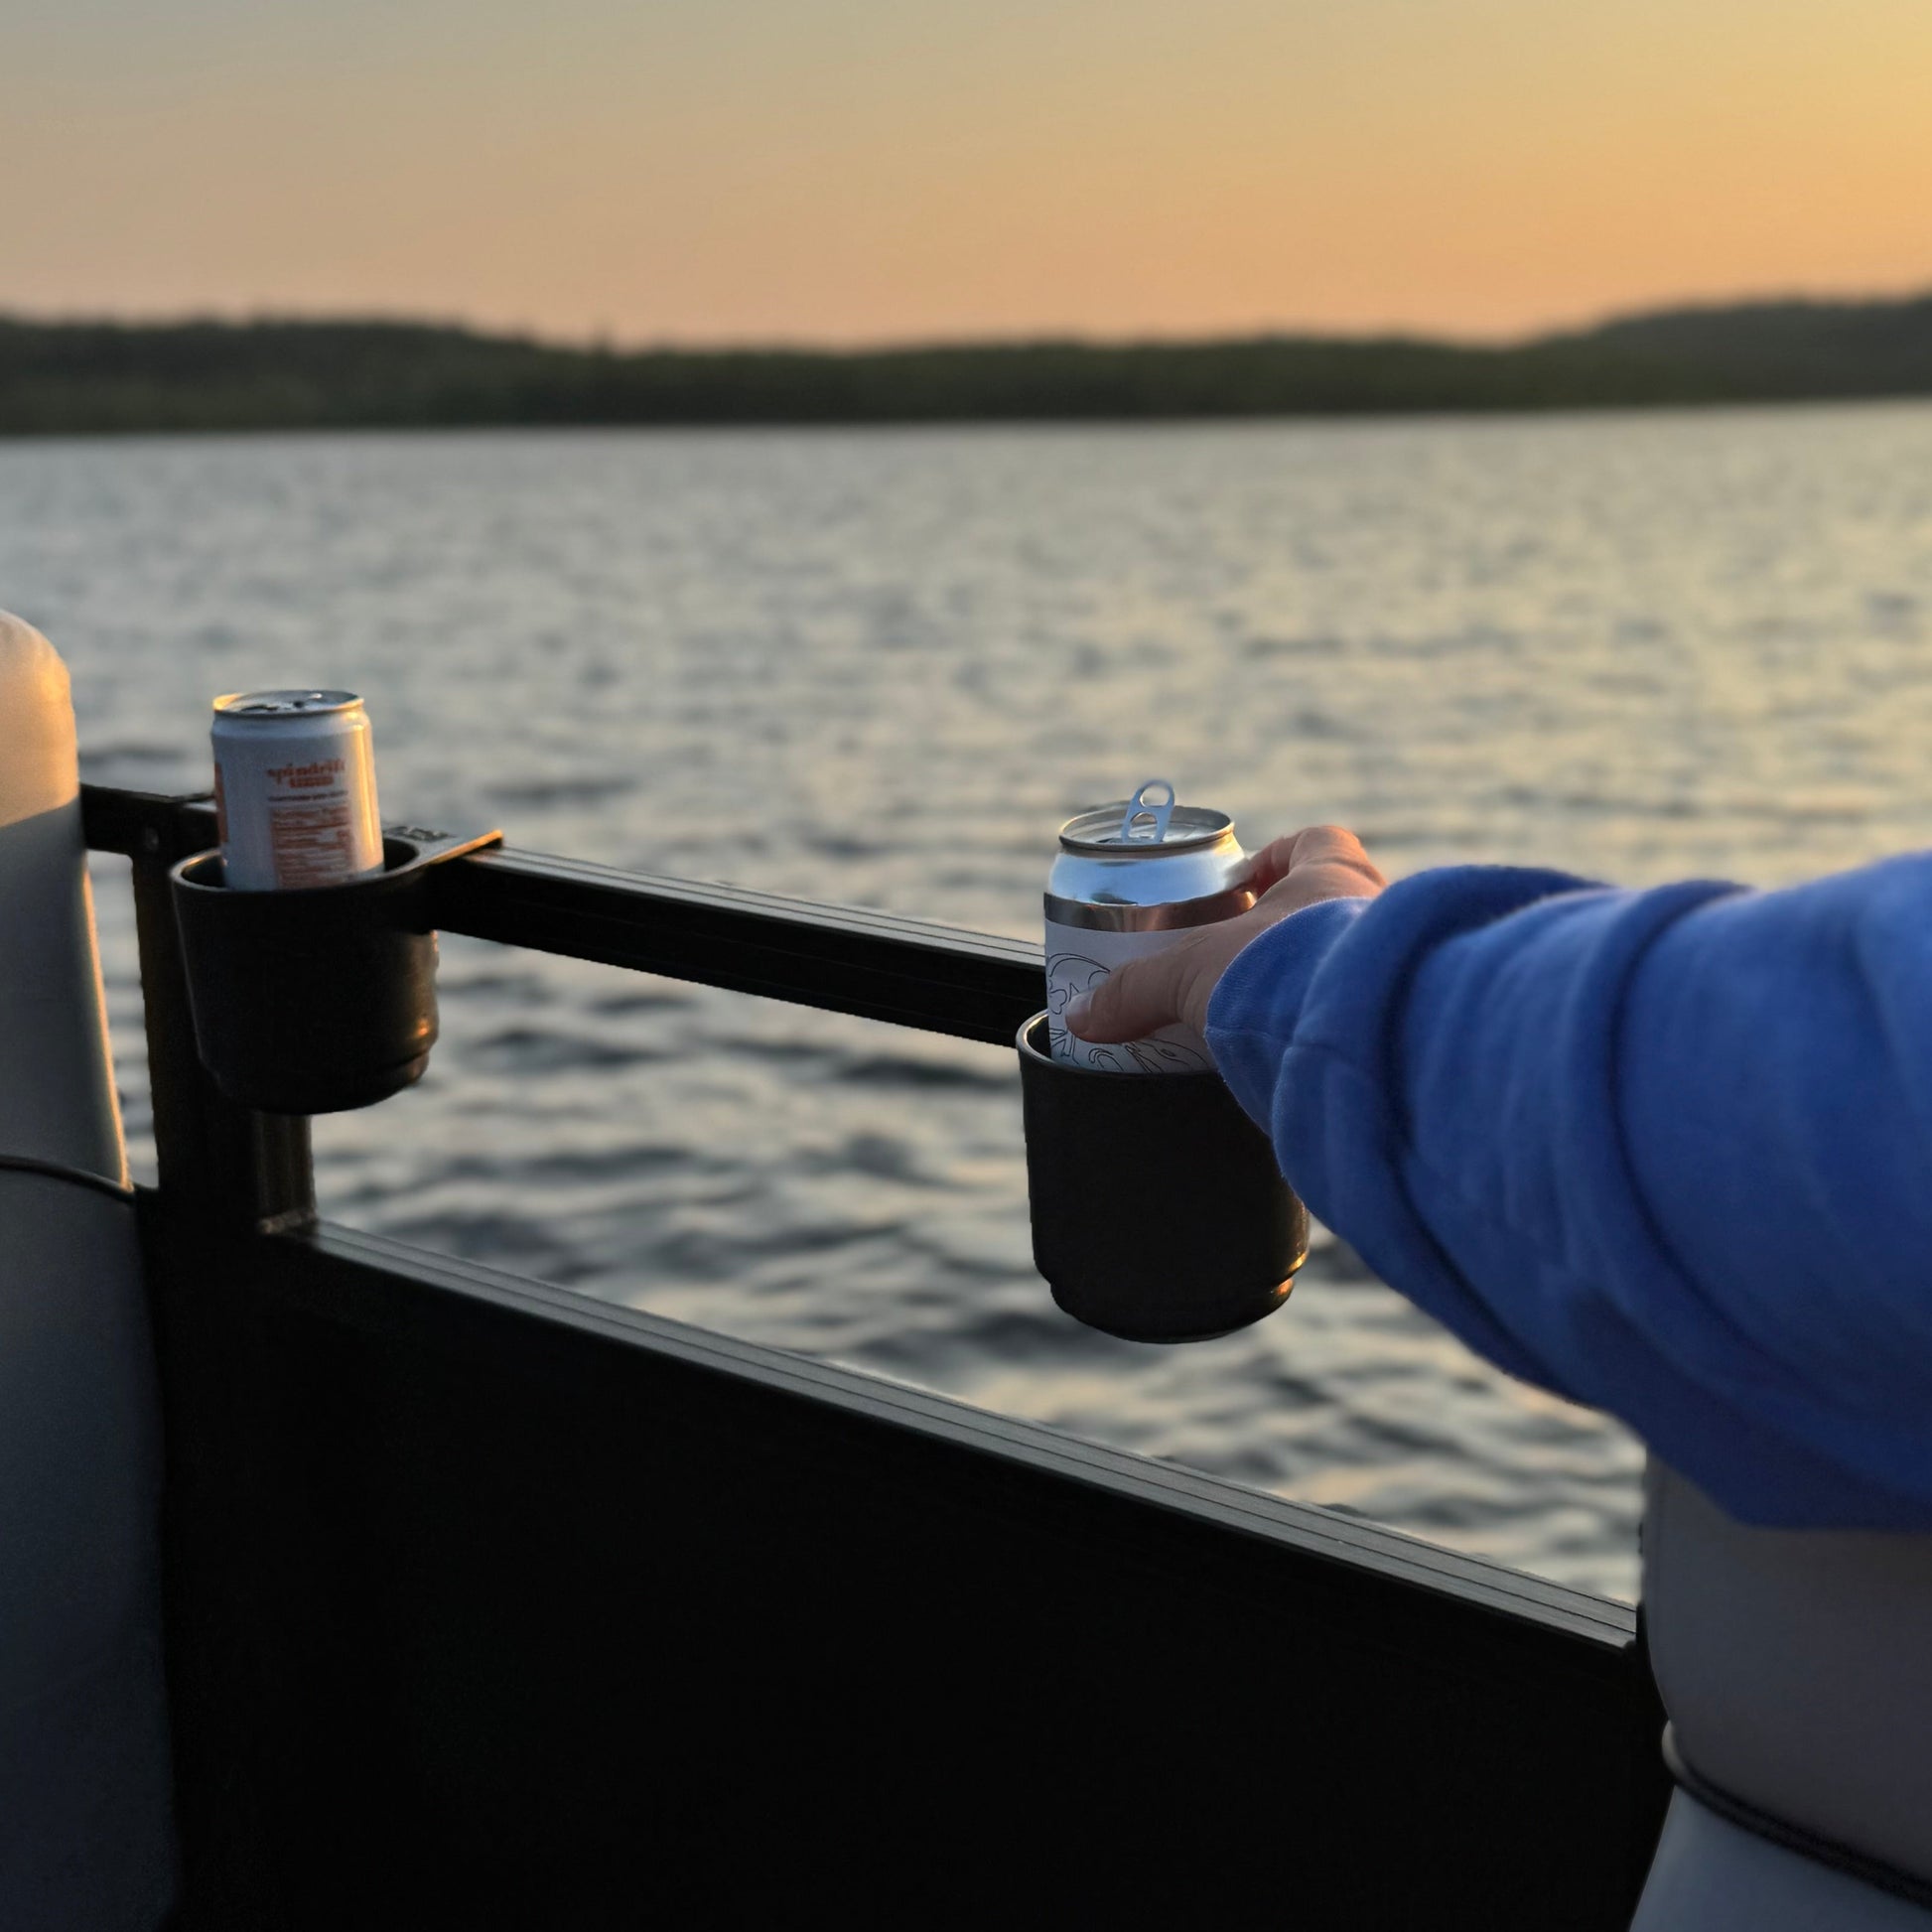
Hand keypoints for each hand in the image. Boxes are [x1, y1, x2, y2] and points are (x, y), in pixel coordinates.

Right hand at [1065, 825, 1385, 1044]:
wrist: (1360, 1038)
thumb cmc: (1281, 973)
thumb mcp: (1191, 974)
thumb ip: (1135, 991)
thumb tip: (1082, 1017)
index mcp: (1331, 874)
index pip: (1316, 840)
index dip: (1278, 857)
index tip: (1243, 883)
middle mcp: (1375, 909)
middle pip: (1333, 901)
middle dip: (1289, 927)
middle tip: (1243, 957)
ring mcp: (1394, 962)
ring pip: (1351, 957)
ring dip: (1314, 977)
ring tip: (1267, 1010)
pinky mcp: (1400, 1014)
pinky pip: (1367, 1008)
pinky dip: (1334, 1024)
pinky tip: (1301, 1050)